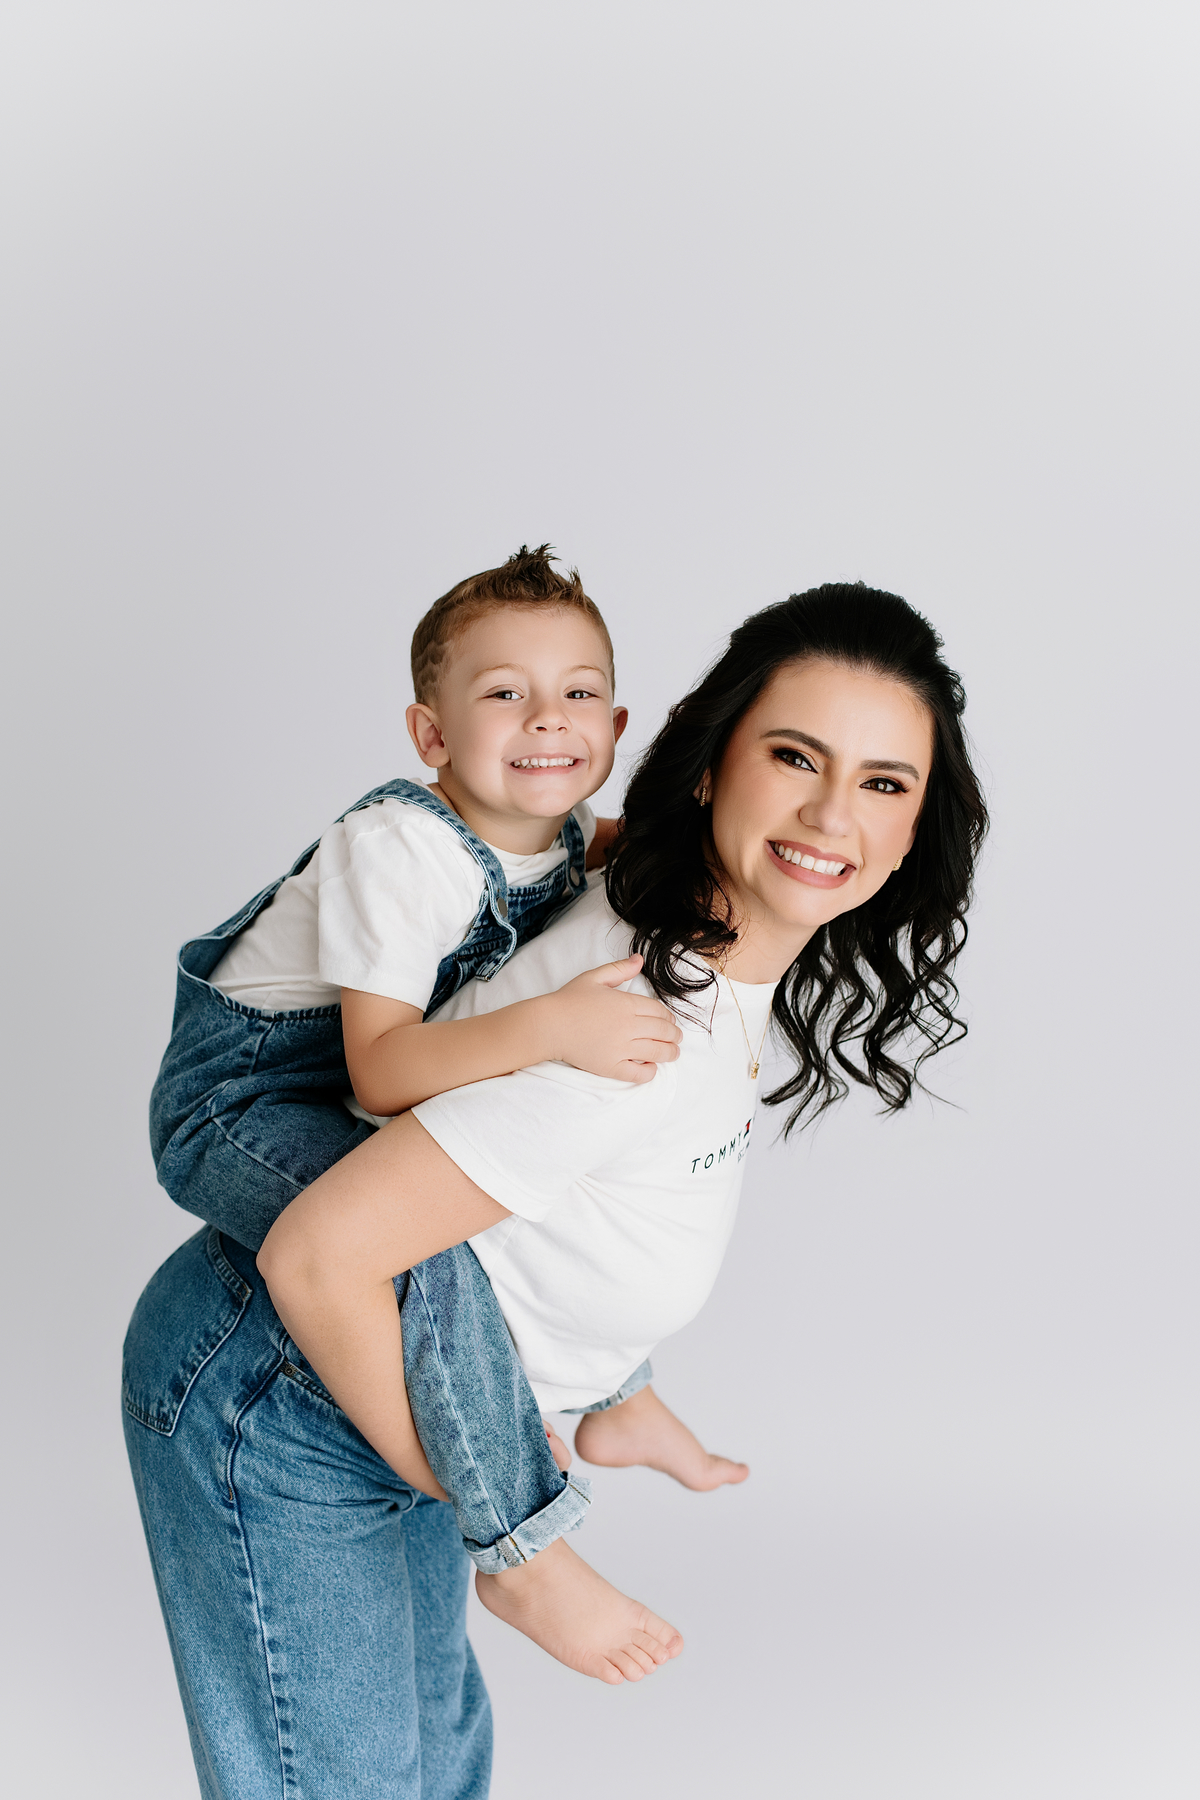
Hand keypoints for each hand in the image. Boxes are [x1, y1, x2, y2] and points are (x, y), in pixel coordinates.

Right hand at [541, 955, 681, 1083]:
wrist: (548, 1025)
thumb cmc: (569, 1000)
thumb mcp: (594, 977)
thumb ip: (619, 969)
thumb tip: (640, 960)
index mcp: (626, 1004)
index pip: (659, 1011)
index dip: (669, 1017)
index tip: (670, 1021)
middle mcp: (627, 1026)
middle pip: (662, 1031)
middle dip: (674, 1035)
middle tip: (677, 1038)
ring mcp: (620, 1048)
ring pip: (656, 1052)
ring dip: (670, 1053)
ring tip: (673, 1053)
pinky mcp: (611, 1067)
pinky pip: (638, 1073)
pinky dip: (649, 1072)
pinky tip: (651, 1068)